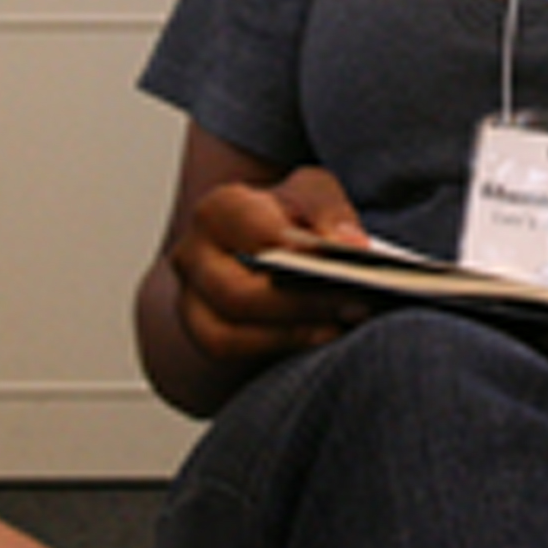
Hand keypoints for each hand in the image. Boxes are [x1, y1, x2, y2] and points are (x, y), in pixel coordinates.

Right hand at [158, 163, 373, 378]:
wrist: (259, 242)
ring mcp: (190, 299)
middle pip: (237, 291)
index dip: (290, 245)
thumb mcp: (312, 194)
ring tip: (341, 326)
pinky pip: (232, 353)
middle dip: (299, 302)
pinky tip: (322, 337)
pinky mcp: (204, 332)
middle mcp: (192, 254)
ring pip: (226, 333)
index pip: (249, 228)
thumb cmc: (289, 215)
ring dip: (289, 334)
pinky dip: (278, 347)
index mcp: (218, 210)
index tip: (336, 256)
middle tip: (356, 302)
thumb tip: (352, 246)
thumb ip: (329, 212)